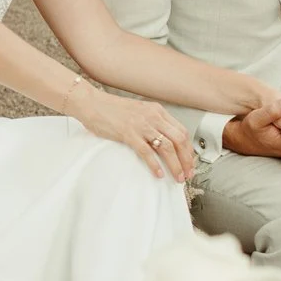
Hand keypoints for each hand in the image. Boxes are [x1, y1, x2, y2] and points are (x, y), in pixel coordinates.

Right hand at [71, 87, 195, 181]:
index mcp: (157, 110)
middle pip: (179, 140)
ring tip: (177, 177)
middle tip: (187, 173)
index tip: (189, 162)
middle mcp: (152, 116)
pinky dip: (155, 165)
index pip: (182, 131)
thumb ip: (152, 122)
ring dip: (175, 165)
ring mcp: (141, 125)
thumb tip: (163, 141)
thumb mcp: (138, 111)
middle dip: (187, 160)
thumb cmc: (111, 109)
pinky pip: (147, 152)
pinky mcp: (128, 133)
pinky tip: (158, 174)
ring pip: (167, 147)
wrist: (91, 103)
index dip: (188, 149)